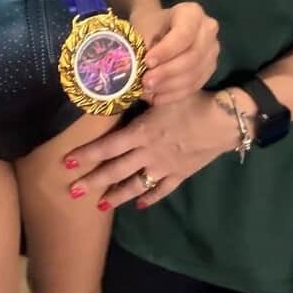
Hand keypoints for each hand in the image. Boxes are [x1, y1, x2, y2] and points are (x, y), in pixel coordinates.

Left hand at [63, 90, 237, 209]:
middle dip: (93, 181)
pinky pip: (161, 190)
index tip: (67, 162)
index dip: (87, 155)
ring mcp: (164, 167)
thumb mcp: (163, 94)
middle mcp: (148, 153)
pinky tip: (138, 205)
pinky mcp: (180, 175)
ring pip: (135, 185)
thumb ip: (141, 95)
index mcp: (141, 132)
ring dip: (116, 196)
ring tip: (100, 206)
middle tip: (72, 191)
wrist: (224, 122)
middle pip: (115, 170)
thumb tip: (120, 86)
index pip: (108, 146)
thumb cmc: (192, 102)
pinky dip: (149, 198)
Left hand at [137, 2, 219, 104]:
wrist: (157, 26)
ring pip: (195, 74)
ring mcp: (212, 51)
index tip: (147, 62)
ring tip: (148, 91)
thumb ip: (144, 47)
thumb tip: (140, 71)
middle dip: (168, 72)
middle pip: (193, 57)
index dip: (166, 51)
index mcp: (192, 13)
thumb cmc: (149, 24)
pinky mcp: (209, 69)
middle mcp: (208, 30)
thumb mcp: (144, 28)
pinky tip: (157, 98)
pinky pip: (195, 85)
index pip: (184, 35)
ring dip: (170, 86)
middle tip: (146, 82)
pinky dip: (175, 94)